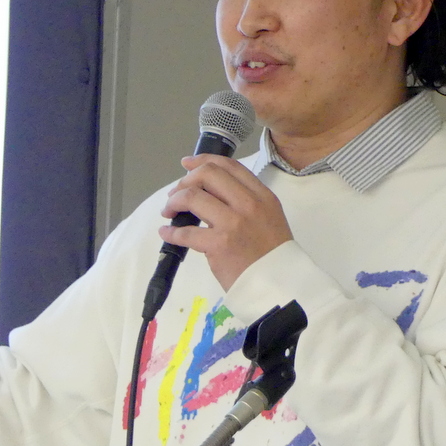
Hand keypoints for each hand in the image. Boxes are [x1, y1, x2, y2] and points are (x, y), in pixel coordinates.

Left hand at [159, 155, 292, 289]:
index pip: (230, 166)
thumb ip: (246, 202)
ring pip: (193, 197)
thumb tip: (212, 194)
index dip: (203, 160)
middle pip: (208, 175)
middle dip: (185, 181)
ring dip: (174, 202)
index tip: (187, 164)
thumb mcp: (269, 218)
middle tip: (176, 195)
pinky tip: (166, 232)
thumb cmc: (273, 255)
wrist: (279, 285)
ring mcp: (233, 223)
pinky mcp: (218, 244)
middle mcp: (248, 204)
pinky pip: (185, 232)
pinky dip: (171, 232)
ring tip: (169, 212)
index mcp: (262, 196)